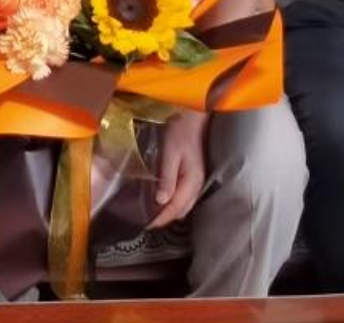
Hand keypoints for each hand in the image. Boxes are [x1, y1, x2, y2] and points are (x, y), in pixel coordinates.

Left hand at [147, 110, 207, 228]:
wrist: (193, 117)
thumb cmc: (180, 132)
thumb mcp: (170, 153)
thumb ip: (167, 178)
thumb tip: (161, 201)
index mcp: (192, 182)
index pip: (175, 208)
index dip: (160, 219)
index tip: (145, 224)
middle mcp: (197, 185)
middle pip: (181, 211)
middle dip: (165, 219)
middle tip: (146, 221)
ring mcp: (198, 181)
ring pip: (184, 205)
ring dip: (170, 212)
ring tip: (153, 213)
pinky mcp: (195, 176)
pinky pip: (185, 197)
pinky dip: (174, 203)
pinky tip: (163, 199)